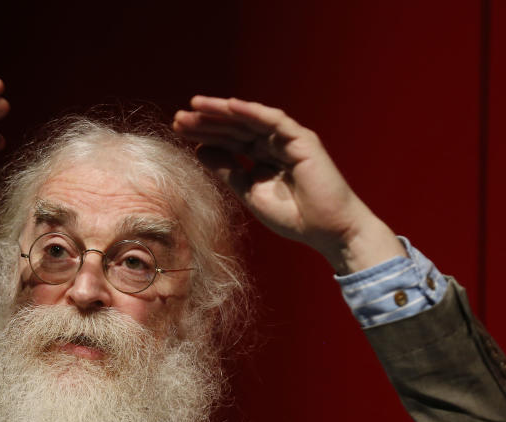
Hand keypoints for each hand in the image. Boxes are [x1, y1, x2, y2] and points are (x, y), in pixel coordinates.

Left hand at [173, 97, 403, 273]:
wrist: (328, 231)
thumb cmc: (293, 216)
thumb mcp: (250, 192)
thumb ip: (228, 171)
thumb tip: (199, 150)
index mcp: (262, 158)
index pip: (228, 141)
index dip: (204, 134)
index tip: (178, 130)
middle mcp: (273, 145)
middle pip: (235, 128)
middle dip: (207, 122)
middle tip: (178, 118)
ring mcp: (288, 140)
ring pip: (250, 120)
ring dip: (223, 111)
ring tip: (195, 106)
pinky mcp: (302, 139)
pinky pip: (273, 120)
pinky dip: (251, 111)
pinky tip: (229, 106)